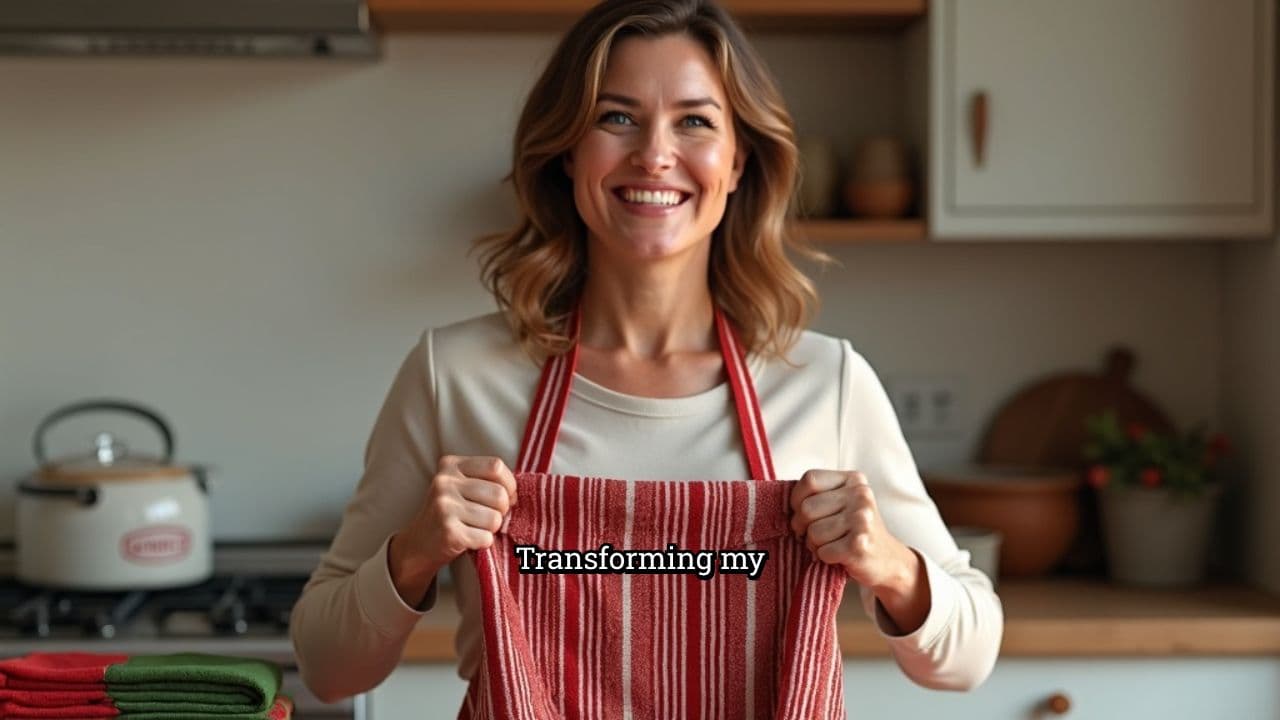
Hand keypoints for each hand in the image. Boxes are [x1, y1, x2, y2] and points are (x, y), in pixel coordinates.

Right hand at [388, 455, 517, 604]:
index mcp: (451, 465)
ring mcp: (444, 507)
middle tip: (489, 517)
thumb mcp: (461, 486)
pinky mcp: (448, 532)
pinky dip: (483, 542)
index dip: (509, 484)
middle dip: (502, 511)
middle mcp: (445, 482)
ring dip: (492, 529)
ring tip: (476, 528)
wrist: (418, 544)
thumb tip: (518, 493)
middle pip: (499, 495)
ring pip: (495, 519)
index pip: (496, 466)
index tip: (507, 497)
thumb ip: (486, 480)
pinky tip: (469, 540)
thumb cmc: (450, 513)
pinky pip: (486, 538)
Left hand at [789, 469, 916, 591]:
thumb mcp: (841, 502)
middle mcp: (861, 495)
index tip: (802, 511)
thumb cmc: (854, 530)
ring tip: (831, 544)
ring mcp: (863, 520)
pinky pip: (823, 552)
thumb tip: (782, 502)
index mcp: (853, 479)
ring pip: (812, 532)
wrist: (888, 560)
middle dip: (803, 526)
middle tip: (815, 534)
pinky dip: (825, 557)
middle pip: (807, 508)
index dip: (797, 499)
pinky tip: (839, 555)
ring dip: (815, 544)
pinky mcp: (860, 545)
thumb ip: (817, 494)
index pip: (810, 479)